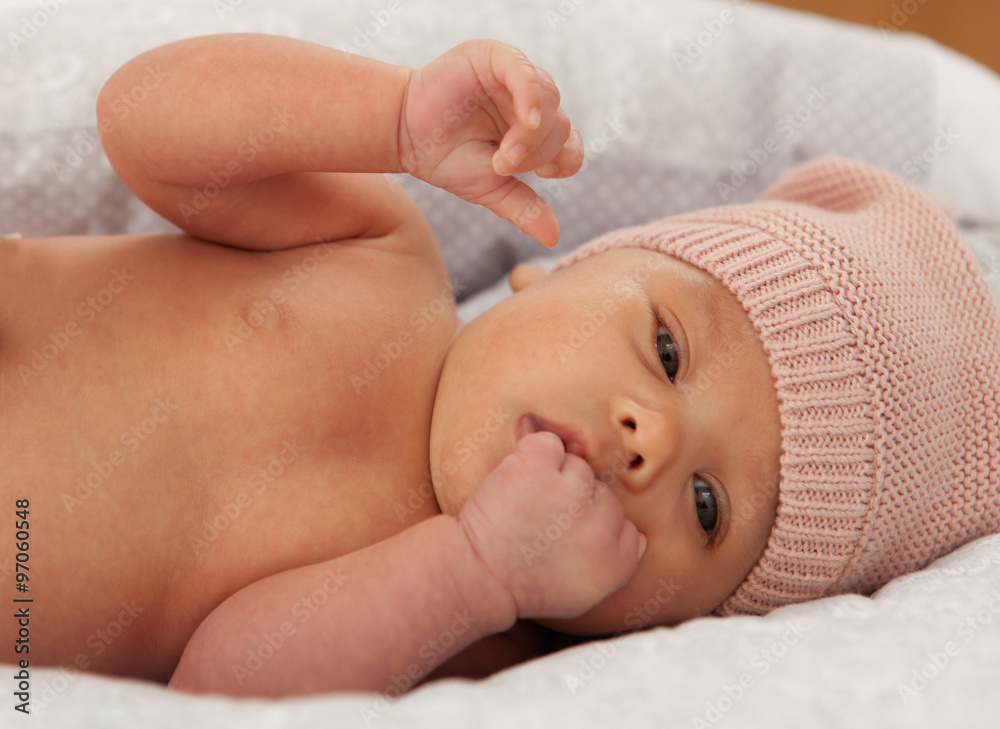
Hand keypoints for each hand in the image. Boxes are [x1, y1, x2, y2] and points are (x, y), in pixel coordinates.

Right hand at [398, 39, 583, 247]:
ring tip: (501, 156)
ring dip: (531, 136)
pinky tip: (526, 121)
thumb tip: (554, 239)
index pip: (571, 146)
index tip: (539, 175)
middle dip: (537, 154)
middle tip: (502, 166)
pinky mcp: (495, 57)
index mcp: (535, 131)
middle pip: (561, 126)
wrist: (404, 135)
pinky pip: (526, 74)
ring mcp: (515, 76)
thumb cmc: (445, 159)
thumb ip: (524, 208)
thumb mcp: (490, 189)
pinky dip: (532, 98)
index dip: (563, 162)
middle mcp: (530, 102)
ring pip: (549, 101)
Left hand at [458, 431, 645, 619]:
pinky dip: (530, 454)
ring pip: (578, 466)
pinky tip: (517, 480)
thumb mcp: (584, 592)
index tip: (566, 537)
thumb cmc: (523, 584)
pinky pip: (547, 443)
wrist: (478, 575)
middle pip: (603, 492)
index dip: (593, 526)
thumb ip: (618, 561)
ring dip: (552, 478)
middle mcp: (603, 525)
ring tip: (525, 506)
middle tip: (540, 525)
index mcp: (618, 561)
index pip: (628, 526)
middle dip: (574, 502)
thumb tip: (638, 535)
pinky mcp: (540, 468)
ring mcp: (573, 493)